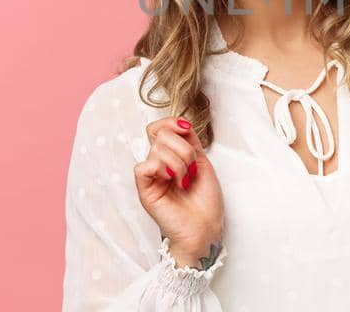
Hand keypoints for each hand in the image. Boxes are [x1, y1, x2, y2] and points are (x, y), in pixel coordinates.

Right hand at [133, 117, 223, 267]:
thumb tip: (181, 122)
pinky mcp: (145, 190)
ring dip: (179, 163)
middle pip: (160, 134)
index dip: (172, 122)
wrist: (206, 227)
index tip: (187, 129)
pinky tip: (173, 182)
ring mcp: (151, 177)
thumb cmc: (206, 201)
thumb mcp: (202, 162)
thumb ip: (190, 141)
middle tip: (192, 169)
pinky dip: (162, 170)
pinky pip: (143, 167)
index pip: (159, 127)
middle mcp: (158, 164)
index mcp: (170, 156)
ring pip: (156, 149)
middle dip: (183, 148)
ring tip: (185, 180)